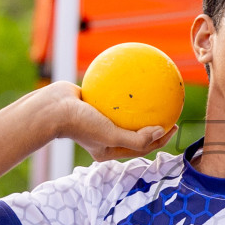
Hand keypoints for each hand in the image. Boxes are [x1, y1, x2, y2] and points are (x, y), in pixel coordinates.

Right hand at [32, 81, 177, 161]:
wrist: (51, 109)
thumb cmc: (80, 124)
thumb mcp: (110, 136)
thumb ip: (136, 138)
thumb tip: (160, 132)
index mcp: (109, 149)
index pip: (141, 146)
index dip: (160, 138)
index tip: (173, 125)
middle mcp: (104, 137)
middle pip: (135, 130)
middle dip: (153, 123)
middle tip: (168, 110)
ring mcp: (97, 120)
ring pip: (123, 112)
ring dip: (138, 104)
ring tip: (153, 92)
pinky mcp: (92, 104)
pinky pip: (111, 95)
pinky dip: (121, 87)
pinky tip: (133, 75)